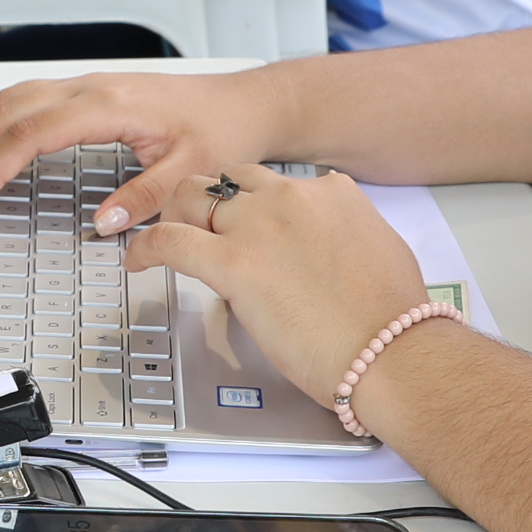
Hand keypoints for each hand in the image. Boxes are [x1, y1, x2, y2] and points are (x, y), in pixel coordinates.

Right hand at [0, 67, 287, 221]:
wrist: (244, 103)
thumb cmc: (222, 131)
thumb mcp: (193, 171)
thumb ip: (146, 196)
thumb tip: (104, 222)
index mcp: (109, 105)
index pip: (33, 134)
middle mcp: (89, 89)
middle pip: (6, 112)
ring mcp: (84, 86)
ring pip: (8, 101)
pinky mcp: (85, 92)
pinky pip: (23, 100)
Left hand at [121, 166, 433, 405]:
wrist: (392, 351)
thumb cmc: (391, 318)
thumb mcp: (377, 250)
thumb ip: (341, 235)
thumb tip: (324, 246)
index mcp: (331, 192)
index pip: (273, 182)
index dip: (252, 204)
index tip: (244, 222)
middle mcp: (290, 197)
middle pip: (227, 180)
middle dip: (209, 201)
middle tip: (198, 227)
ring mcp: (258, 226)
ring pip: (192, 196)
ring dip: (175, 214)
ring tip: (165, 238)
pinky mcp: (232, 263)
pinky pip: (169, 241)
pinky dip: (146, 248)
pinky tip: (138, 260)